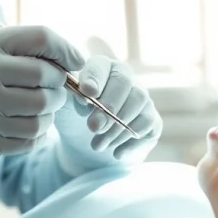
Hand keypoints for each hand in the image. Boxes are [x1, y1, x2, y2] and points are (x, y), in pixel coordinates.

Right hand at [0, 26, 84, 172]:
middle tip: (53, 90)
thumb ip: (12, 51)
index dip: (66, 49)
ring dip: (48, 114)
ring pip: (41, 111)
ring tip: (36, 110)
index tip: (76, 61)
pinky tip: (23, 127)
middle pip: (46, 76)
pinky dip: (35, 135)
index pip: (40, 37)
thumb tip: (67, 59)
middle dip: (58, 86)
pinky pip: (29, 138)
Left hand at [55, 56, 161, 174]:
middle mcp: (125, 78)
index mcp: (101, 69)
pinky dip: (130, 140)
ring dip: (117, 127)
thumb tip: (82, 95)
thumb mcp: (65, 105)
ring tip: (97, 145)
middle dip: (108, 106)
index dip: (95, 78)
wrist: (85, 144)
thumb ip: (70, 95)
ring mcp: (141, 98)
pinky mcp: (151, 120)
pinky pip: (147, 124)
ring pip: (137, 102)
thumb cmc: (74, 117)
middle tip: (93, 127)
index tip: (86, 92)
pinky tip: (115, 152)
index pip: (101, 65)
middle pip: (124, 82)